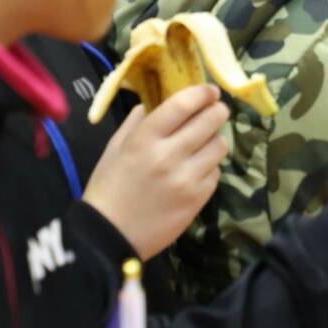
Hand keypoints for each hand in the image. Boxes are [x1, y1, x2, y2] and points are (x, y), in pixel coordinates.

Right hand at [83, 84, 230, 259]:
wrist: (110, 236)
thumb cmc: (108, 189)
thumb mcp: (114, 150)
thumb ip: (135, 123)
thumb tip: (151, 103)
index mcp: (144, 139)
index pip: (183, 104)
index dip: (201, 93)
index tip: (210, 90)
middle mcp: (169, 156)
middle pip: (210, 120)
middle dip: (217, 111)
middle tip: (216, 111)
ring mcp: (187, 179)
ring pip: (219, 145)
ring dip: (214, 139)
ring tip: (203, 144)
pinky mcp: (198, 199)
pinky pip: (216, 172)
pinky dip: (209, 167)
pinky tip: (195, 170)